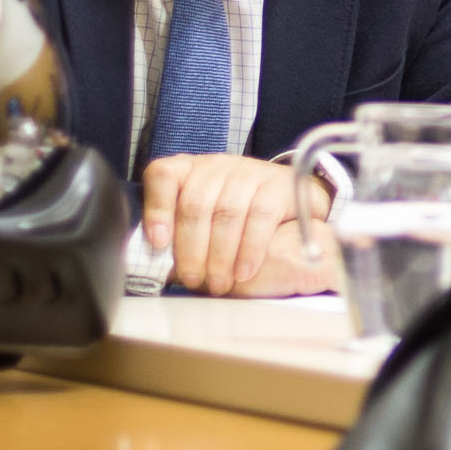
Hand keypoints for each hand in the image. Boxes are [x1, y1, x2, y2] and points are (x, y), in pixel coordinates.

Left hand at [141, 154, 338, 296]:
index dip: (157, 209)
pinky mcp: (278, 185)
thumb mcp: (205, 223)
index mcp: (190, 171)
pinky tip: (243, 271)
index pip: (163, 175)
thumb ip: (181, 240)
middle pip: (195, 204)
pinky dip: (249, 249)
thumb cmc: (240, 220)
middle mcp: (217, 166)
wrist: (293, 205)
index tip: (159, 243)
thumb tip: (159, 270)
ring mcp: (249, 171)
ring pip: (227, 212)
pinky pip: (260, 217)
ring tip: (220, 283)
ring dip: (220, 255)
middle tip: (194, 280)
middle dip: (191, 249)